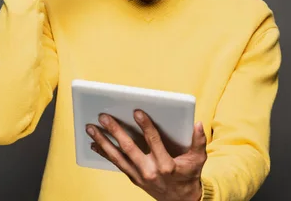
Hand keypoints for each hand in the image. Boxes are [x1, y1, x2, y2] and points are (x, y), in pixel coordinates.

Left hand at [86, 110, 206, 200]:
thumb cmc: (189, 176)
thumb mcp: (198, 160)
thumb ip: (199, 141)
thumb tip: (198, 124)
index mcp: (166, 165)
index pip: (154, 141)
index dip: (145, 126)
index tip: (136, 112)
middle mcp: (150, 171)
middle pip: (129, 148)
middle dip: (115, 131)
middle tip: (104, 117)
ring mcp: (140, 176)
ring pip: (118, 157)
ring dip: (103, 141)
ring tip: (91, 128)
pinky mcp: (133, 178)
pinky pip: (117, 164)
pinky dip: (105, 153)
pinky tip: (94, 143)